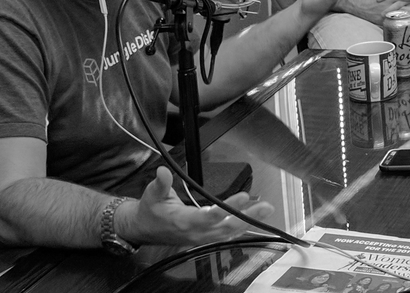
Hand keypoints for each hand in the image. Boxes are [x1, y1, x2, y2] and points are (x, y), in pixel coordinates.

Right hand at [124, 166, 277, 245]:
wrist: (143, 229)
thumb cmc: (150, 210)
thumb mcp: (151, 194)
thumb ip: (160, 183)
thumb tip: (163, 171)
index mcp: (183, 220)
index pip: (210, 216)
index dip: (228, 207)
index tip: (244, 197)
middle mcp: (195, 232)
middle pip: (226, 227)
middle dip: (248, 217)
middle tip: (266, 207)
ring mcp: (201, 238)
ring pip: (229, 233)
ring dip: (248, 222)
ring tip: (265, 211)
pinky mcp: (204, 238)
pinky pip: (225, 236)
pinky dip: (240, 228)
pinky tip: (253, 220)